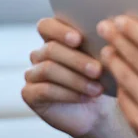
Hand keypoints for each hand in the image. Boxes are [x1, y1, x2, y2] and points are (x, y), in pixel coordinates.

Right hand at [22, 17, 112, 137]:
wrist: (101, 111)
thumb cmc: (105, 79)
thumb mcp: (106, 59)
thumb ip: (101, 42)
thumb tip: (108, 28)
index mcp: (56, 37)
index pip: (46, 26)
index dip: (59, 31)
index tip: (78, 39)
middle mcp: (40, 53)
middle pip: (51, 49)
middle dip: (77, 60)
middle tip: (97, 70)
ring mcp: (32, 74)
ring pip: (48, 69)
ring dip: (76, 79)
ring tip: (98, 89)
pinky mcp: (29, 94)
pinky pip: (44, 90)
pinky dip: (68, 94)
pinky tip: (86, 97)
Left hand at [97, 16, 137, 137]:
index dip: (133, 29)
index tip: (121, 20)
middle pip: (135, 57)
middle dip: (117, 39)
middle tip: (105, 27)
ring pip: (124, 76)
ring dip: (112, 59)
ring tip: (106, 49)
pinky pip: (123, 98)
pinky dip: (117, 84)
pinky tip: (115, 74)